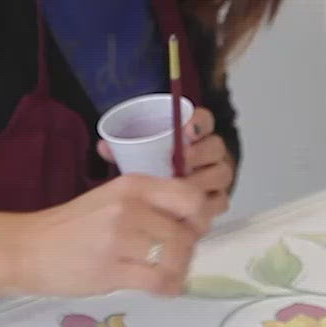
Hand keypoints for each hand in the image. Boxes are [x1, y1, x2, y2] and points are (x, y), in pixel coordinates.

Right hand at [7, 175, 211, 298]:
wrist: (29, 248)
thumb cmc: (71, 226)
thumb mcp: (111, 199)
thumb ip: (147, 204)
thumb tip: (189, 221)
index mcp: (133, 185)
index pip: (189, 195)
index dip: (200, 215)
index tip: (191, 228)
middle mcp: (130, 207)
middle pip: (188, 229)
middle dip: (190, 248)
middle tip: (178, 256)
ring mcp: (120, 238)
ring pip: (176, 256)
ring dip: (179, 270)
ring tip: (167, 275)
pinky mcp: (111, 269)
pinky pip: (158, 281)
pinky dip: (168, 288)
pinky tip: (161, 288)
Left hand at [97, 106, 235, 215]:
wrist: (152, 201)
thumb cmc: (147, 171)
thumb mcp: (134, 155)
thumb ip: (121, 148)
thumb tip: (104, 146)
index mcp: (192, 134)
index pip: (204, 120)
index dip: (199, 122)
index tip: (185, 130)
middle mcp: (208, 153)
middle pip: (216, 147)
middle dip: (200, 153)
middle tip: (181, 160)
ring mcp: (214, 176)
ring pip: (221, 174)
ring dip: (203, 179)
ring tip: (183, 185)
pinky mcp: (216, 199)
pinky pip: (221, 200)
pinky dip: (208, 204)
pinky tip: (193, 206)